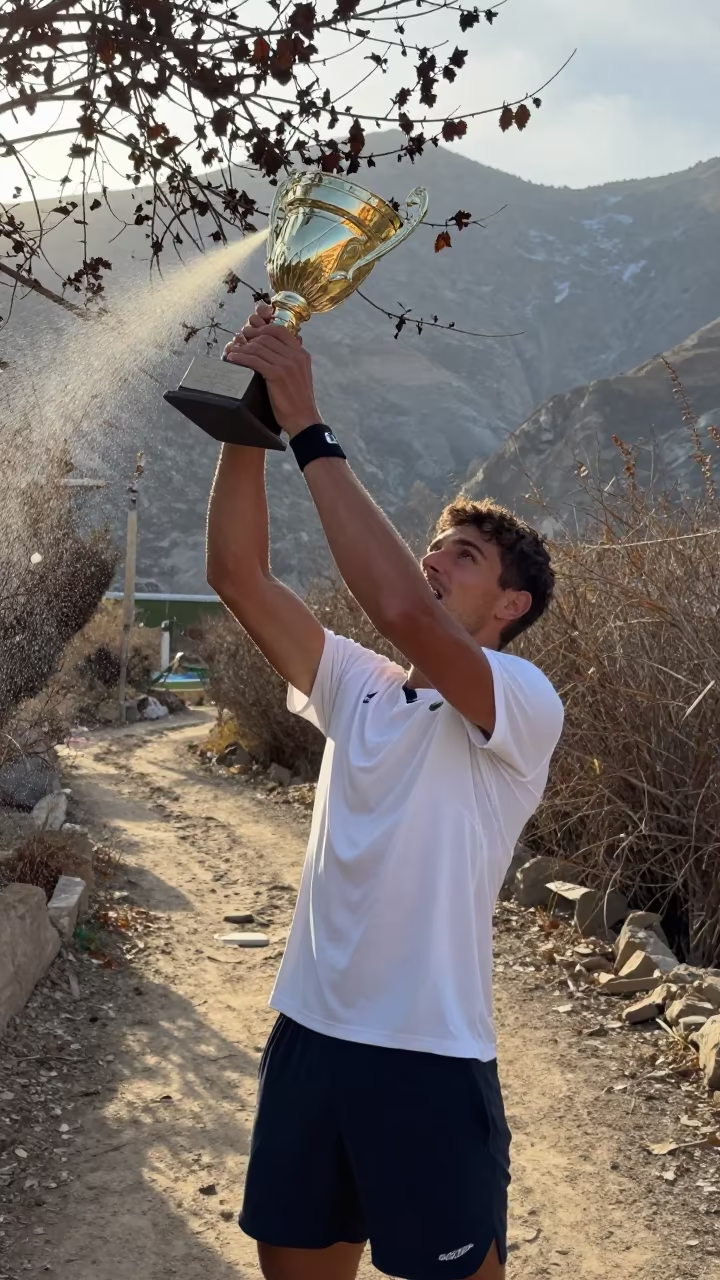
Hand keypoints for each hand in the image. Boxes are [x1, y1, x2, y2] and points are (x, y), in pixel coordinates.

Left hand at [222, 303, 320, 435]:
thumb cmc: (298, 401)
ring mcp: (287, 365)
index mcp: (302, 354)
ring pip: (259, 348)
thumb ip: (290, 361)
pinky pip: (254, 360)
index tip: (252, 335)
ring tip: (233, 351)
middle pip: (267, 337)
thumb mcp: (299, 376)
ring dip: (242, 348)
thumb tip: (272, 352)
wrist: (303, 419)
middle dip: (249, 338)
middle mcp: (295, 356)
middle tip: (238, 342)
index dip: (263, 329)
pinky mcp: (277, 375)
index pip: (280, 331)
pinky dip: (241, 358)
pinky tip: (233, 359)